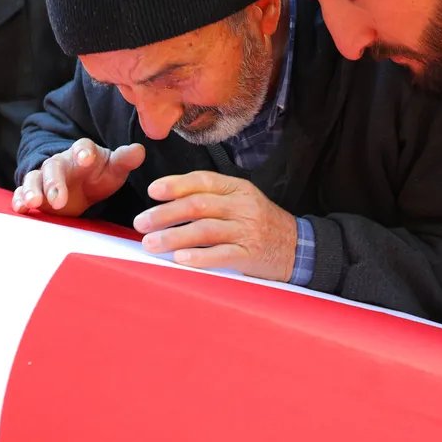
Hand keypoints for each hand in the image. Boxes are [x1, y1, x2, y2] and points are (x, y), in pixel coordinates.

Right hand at [12, 138, 144, 217]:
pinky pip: (23, 192)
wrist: (84, 185)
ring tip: (33, 202)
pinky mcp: (37, 192)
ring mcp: (45, 177)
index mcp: (83, 152)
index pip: (82, 146)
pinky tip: (20, 208)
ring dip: (32, 190)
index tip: (86, 158)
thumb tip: (139, 150)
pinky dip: (20, 199)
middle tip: (58, 199)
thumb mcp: (115, 168)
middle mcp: (61, 161)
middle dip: (54, 182)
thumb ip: (125, 160)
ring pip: (35, 178)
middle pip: (54, 166)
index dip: (83, 151)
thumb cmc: (101, 174)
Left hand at [133, 171, 296, 281]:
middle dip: (165, 214)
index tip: (153, 191)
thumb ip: (212, 199)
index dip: (176, 184)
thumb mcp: (242, 201)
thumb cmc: (261, 225)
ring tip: (151, 244)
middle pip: (198, 205)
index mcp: (238, 189)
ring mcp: (247, 230)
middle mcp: (243, 206)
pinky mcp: (250, 254)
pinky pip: (221, 254)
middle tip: (142, 222)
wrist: (299, 248)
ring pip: (205, 230)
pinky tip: (180, 260)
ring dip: (174, 237)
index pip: (203, 181)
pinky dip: (199, 257)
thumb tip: (168, 205)